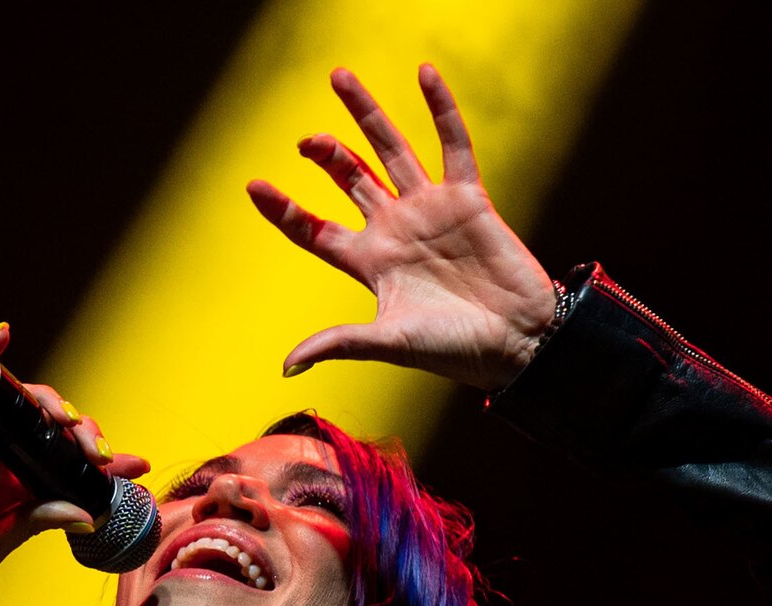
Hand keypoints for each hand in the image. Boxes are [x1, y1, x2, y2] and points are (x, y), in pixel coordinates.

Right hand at [0, 323, 148, 605]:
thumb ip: (29, 525)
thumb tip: (82, 509)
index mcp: (6, 502)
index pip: (60, 474)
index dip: (99, 468)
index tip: (136, 467)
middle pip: (43, 437)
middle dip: (79, 437)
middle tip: (101, 451)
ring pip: (12, 412)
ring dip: (46, 405)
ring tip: (71, 420)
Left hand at [247, 64, 561, 391]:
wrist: (517, 342)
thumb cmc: (454, 349)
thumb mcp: (390, 344)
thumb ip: (340, 342)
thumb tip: (286, 365)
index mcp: (370, 264)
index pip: (315, 230)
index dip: (285, 210)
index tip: (254, 186)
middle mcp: (394, 230)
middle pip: (349, 178)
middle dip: (325, 155)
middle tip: (304, 140)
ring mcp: (429, 210)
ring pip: (390, 150)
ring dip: (366, 116)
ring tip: (339, 79)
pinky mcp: (467, 198)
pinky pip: (452, 144)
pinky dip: (441, 109)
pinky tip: (425, 74)